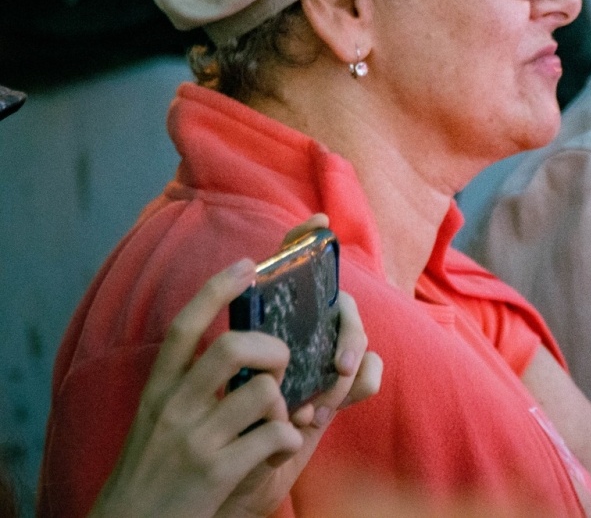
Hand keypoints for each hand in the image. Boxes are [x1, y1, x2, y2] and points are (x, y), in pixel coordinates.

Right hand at [88, 217, 382, 517]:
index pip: (183, 326)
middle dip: (272, 350)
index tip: (248, 265)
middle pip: (233, 347)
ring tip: (277, 422)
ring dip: (284, 405)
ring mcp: (195, 441)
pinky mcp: (216, 473)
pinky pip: (276, 437)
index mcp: (158, 392)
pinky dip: (289, 441)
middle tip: (279, 368)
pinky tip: (277, 452)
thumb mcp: (157, 423)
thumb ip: (188, 388)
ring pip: (264, 392)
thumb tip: (237, 351)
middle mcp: (173, 409)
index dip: (217, 289)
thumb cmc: (151, 474)